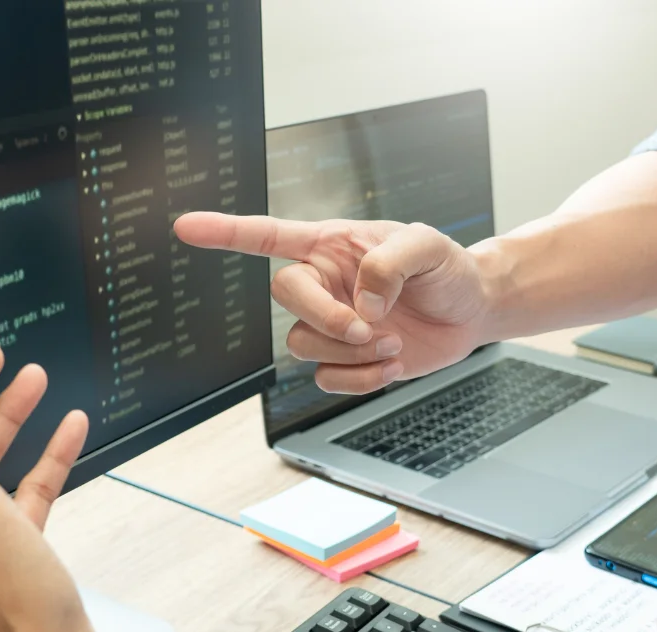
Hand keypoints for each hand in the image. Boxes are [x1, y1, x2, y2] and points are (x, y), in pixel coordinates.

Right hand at [173, 212, 498, 392]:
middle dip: (326, 317)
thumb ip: (389, 263)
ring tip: (391, 341)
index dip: (224, 232)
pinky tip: (391, 363)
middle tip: (369, 327)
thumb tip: (360, 301)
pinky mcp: (344, 361)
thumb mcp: (428, 245)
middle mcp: (322, 284)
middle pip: (284, 297)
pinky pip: (326, 379)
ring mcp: (330, 325)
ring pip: (303, 344)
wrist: (471, 311)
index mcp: (331, 245)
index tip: (185, 227)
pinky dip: (361, 378)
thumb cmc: (447, 268)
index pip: (267, 236)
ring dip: (350, 351)